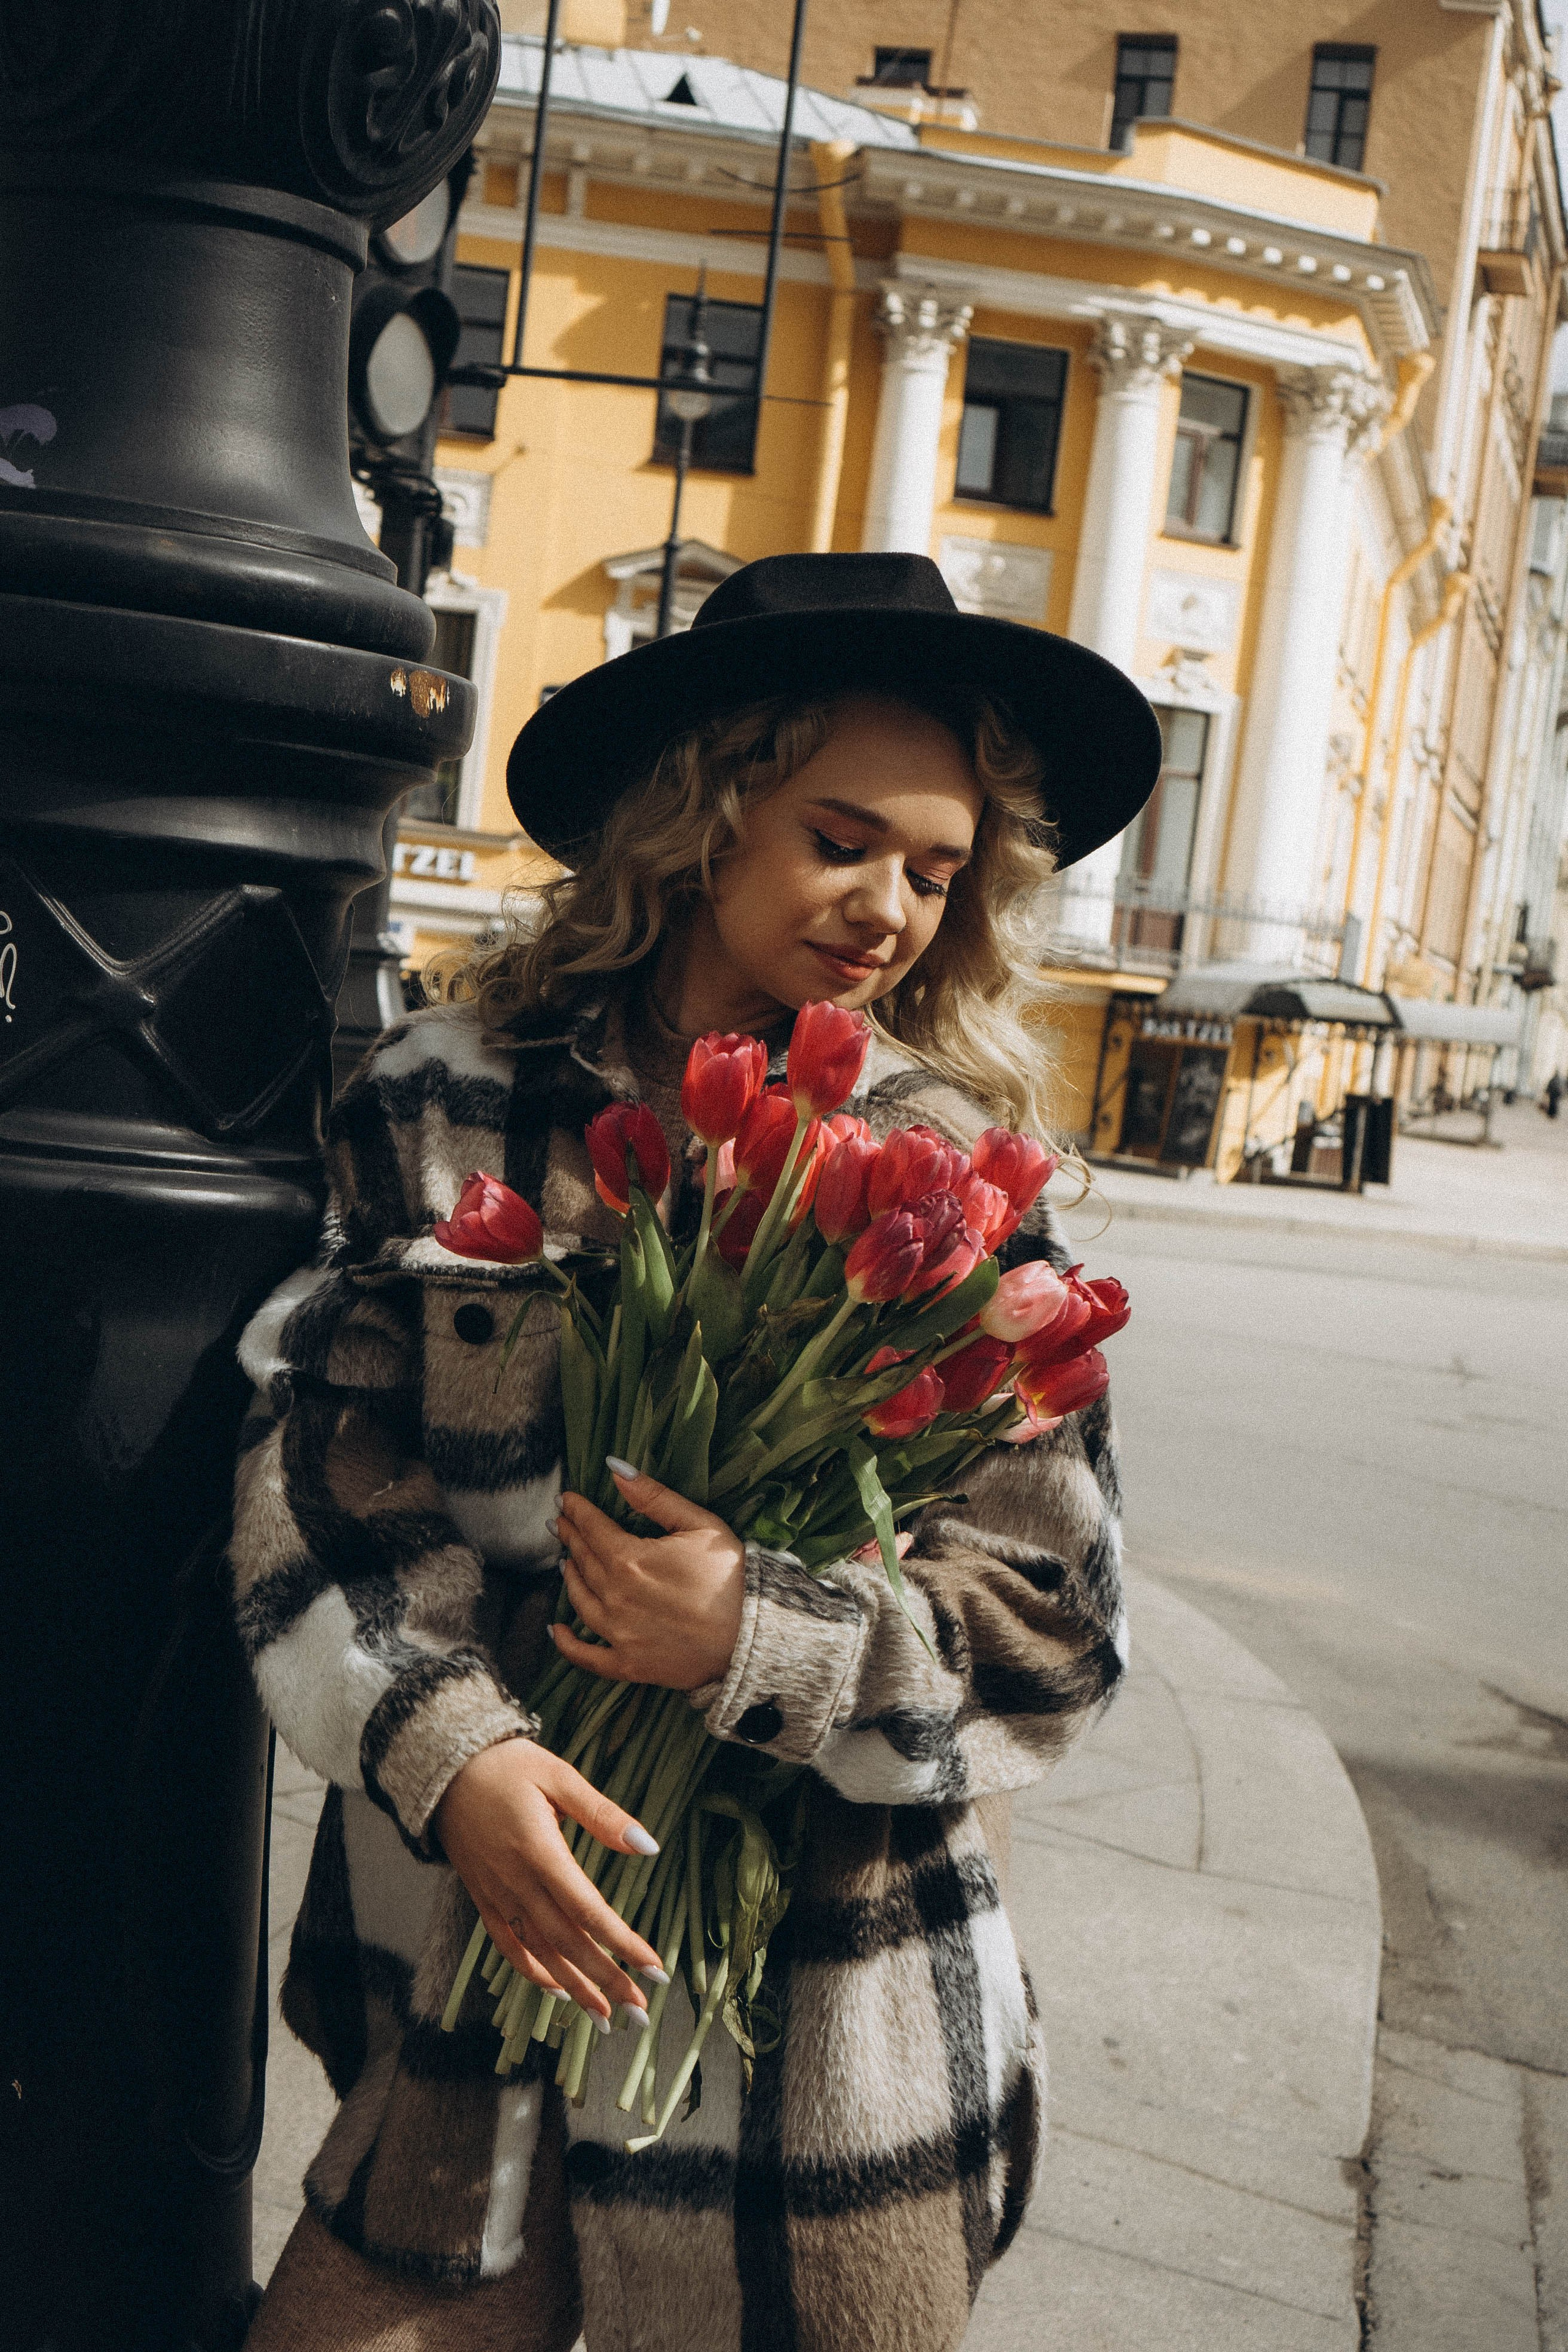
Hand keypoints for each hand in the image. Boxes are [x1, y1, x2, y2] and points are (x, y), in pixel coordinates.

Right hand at [434, 1738, 666, 2025]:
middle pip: (568, 1943)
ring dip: (574, 1988)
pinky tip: (557, 1991)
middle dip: (606, 1980)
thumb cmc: (507, 1766)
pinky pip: (507, 1946)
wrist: (444, 1768)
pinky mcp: (483, 1898)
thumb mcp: (559, 1776)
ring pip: (539, 1953)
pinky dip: (532, 1973)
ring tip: (606, 2017)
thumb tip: (648, 1845)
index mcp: (540, 1852)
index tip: (655, 1968)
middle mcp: (517, 1883)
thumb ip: (603, 1813)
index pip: (588, 1910)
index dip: (622, 1943)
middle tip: (640, 2012)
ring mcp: (497, 1895)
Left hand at [551, 1462, 745, 1690]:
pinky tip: (557, 1629)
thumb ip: (654, 1497)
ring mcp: (618, 1634)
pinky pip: (586, 1656)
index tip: (566, 1500)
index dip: (577, 1511)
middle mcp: (615, 1596)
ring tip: (565, 1562)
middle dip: (571, 1537)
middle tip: (562, 1523)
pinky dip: (566, 1643)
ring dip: (569, 1577)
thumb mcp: (699, 1525)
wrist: (752, 1636)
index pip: (592, 1528)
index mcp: (630, 1559)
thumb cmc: (731, 1576)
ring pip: (579, 1600)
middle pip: (583, 1560)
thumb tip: (617, 1470)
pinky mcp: (627, 1664)